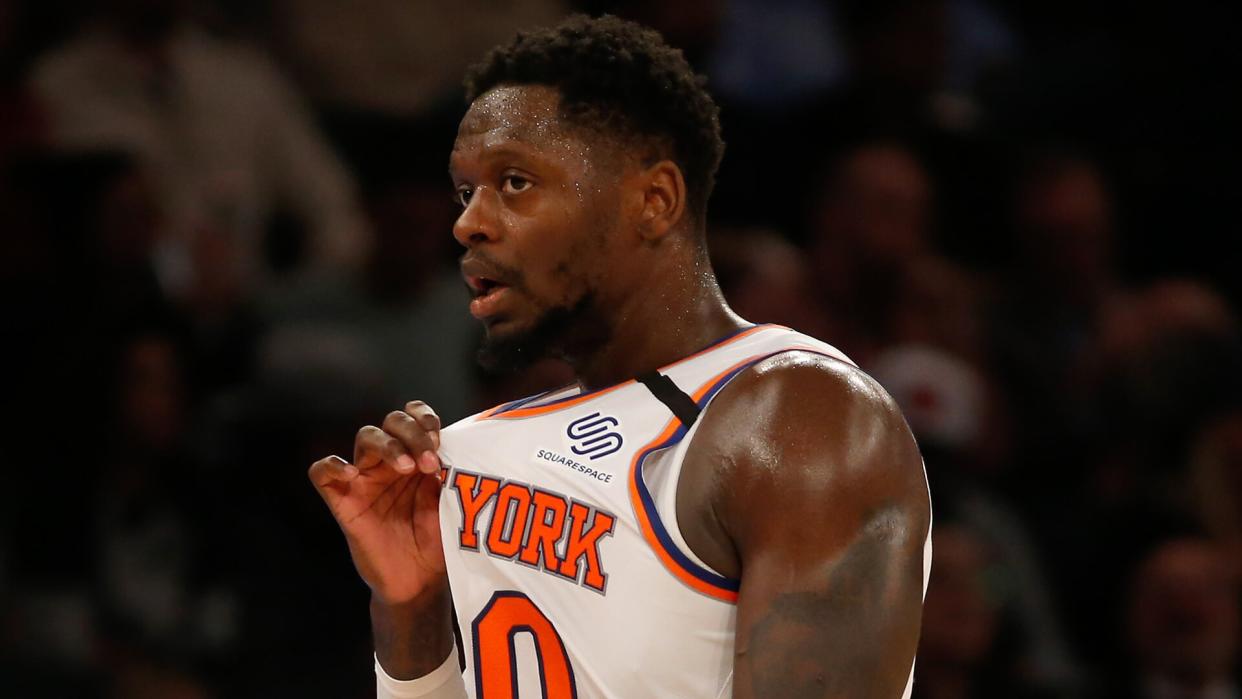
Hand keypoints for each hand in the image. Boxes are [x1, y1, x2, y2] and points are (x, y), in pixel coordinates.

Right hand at [309, 401, 446, 605]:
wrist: (419, 582)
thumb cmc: (436, 541)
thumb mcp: (449, 502)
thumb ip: (449, 473)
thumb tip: (454, 447)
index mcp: (417, 456)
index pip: (414, 416)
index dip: (424, 417)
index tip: (440, 438)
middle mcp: (389, 462)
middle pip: (392, 422)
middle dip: (412, 433)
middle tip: (429, 461)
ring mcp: (365, 479)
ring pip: (364, 437)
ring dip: (387, 444)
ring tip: (405, 467)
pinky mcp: (342, 501)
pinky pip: (320, 472)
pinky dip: (332, 466)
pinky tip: (351, 474)